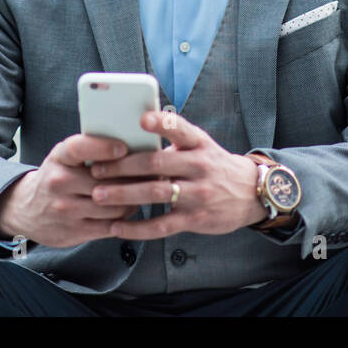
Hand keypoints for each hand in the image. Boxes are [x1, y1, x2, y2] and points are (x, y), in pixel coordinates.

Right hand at [0, 133, 145, 248]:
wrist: (25, 209)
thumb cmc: (56, 176)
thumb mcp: (64, 157)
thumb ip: (90, 150)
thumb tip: (133, 145)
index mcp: (59, 158)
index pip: (79, 148)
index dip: (103, 148)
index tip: (123, 147)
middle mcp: (59, 182)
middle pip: (105, 181)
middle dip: (132, 178)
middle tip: (153, 173)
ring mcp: (65, 209)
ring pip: (112, 205)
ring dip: (132, 199)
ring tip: (144, 192)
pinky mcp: (74, 231)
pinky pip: (109, 225)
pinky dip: (124, 218)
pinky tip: (130, 208)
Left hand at [86, 110, 265, 239]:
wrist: (251, 193)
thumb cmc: (213, 164)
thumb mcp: (201, 145)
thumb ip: (172, 141)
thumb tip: (132, 133)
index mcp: (198, 143)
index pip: (180, 129)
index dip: (161, 124)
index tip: (141, 120)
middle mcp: (199, 166)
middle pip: (157, 164)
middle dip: (123, 166)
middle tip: (97, 169)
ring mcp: (198, 194)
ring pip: (156, 194)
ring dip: (124, 195)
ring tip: (99, 195)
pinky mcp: (195, 219)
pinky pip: (161, 225)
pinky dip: (137, 228)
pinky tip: (116, 226)